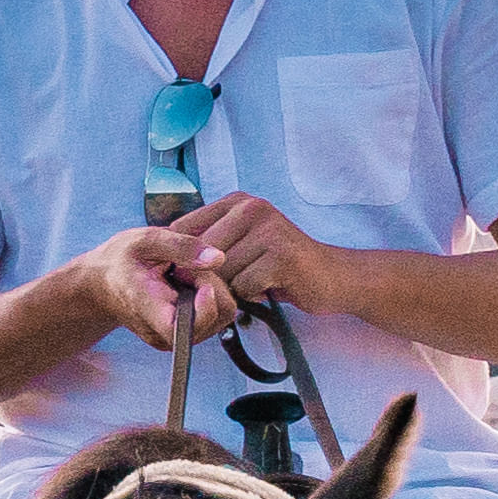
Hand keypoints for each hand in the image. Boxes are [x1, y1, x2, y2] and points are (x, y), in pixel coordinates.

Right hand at [69, 222, 228, 357]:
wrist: (102, 284)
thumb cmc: (120, 261)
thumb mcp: (145, 240)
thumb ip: (182, 246)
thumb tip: (218, 258)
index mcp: (150, 309)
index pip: (185, 328)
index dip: (205, 307)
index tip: (202, 282)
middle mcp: (163, 333)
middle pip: (217, 316)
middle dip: (211, 285)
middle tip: (184, 268)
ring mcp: (175, 338)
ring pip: (221, 315)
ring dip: (211, 289)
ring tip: (183, 275)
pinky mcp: (185, 336)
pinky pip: (215, 316)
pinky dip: (208, 296)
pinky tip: (185, 285)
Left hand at [160, 193, 333, 324]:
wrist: (332, 277)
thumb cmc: (279, 266)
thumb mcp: (242, 243)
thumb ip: (208, 243)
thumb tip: (165, 259)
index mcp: (236, 202)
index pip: (182, 228)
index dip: (178, 258)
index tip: (185, 276)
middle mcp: (252, 207)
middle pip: (199, 254)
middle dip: (208, 277)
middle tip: (229, 284)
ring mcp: (268, 228)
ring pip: (220, 272)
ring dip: (232, 288)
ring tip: (254, 282)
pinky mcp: (281, 254)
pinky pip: (243, 286)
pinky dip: (251, 295)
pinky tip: (267, 288)